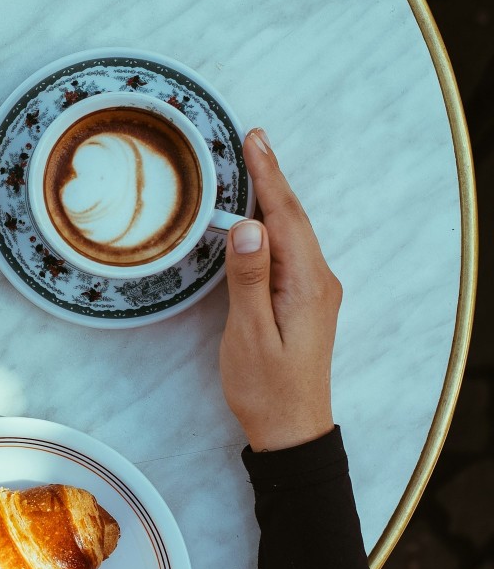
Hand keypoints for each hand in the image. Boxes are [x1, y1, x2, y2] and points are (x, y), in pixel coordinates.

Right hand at [219, 129, 342, 451]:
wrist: (292, 430)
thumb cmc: (266, 387)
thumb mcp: (250, 334)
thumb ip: (249, 279)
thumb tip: (249, 227)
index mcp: (307, 284)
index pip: (286, 218)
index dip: (269, 177)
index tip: (255, 140)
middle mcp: (318, 281)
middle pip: (294, 218)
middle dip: (273, 177)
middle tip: (253, 139)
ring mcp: (315, 291)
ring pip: (294, 233)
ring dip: (274, 198)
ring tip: (255, 165)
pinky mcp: (305, 301)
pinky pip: (290, 250)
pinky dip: (275, 224)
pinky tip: (261, 217)